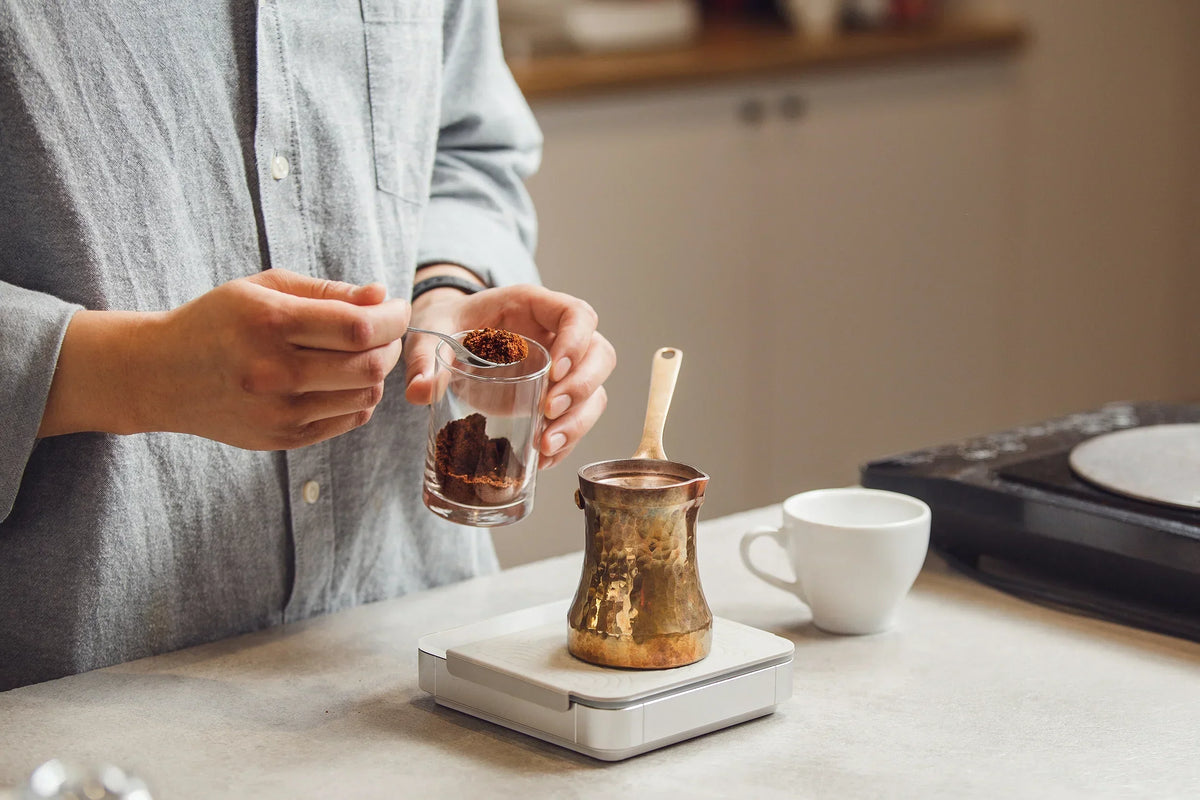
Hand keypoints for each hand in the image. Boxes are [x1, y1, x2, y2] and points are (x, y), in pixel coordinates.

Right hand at [40, 270, 409, 449]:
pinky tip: (341, 380)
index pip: (358, 326)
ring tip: (360, 355)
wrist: (159, 375)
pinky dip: (359, 398)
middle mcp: (274, 371)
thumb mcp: (263, 289)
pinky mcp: (282, 438)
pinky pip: (348, 419)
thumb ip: (328, 292)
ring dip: (376, 372)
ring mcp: (279, 411)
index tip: (398, 308)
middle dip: (390, 344)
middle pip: (368, 365)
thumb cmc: (218, 321)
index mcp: (269, 323)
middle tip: (384, 332)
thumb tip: (382, 296)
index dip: (392, 317)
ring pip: (365, 395)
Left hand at [403, 284, 615, 469]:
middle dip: (582, 388)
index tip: (554, 371)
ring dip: (578, 422)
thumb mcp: (433, 332)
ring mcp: (561, 369)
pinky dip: (566, 442)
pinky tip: (542, 459)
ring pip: (595, 392)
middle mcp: (557, 336)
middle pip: (599, 356)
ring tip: (545, 445)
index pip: (577, 315)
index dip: (577, 341)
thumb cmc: (449, 325)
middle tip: (548, 411)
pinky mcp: (554, 397)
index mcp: (534, 307)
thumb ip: (425, 357)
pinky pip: (577, 419)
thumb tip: (420, 391)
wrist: (448, 337)